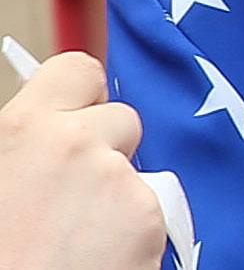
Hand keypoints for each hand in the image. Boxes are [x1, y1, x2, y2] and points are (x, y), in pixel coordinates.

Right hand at [0, 52, 164, 269]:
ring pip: (137, 169)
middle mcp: (76, 143)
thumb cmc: (2, 246)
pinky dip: (132, 231)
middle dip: (106, 151)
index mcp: (23, 128)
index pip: (79, 70)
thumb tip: (43, 123)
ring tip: (73, 238)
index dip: (80, 97)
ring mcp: (118, 179)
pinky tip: (94, 257)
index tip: (75, 117)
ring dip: (118, 194)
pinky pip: (151, 208)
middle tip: (71, 196)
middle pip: (121, 119)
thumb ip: (20, 143)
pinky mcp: (148, 218)